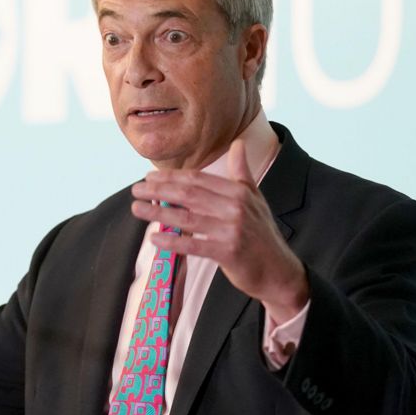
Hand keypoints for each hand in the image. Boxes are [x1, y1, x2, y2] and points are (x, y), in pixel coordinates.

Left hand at [130, 139, 307, 322]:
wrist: (279, 270)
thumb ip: (241, 172)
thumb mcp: (255, 198)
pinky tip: (155, 238)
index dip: (172, 177)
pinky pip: (194, 245)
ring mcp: (232, 230)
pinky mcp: (228, 252)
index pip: (198, 180)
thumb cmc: (262, 234)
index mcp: (239, 192)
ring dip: (159, 212)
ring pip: (187, 218)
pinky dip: (173, 241)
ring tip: (137, 209)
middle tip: (136, 189)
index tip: (150, 176)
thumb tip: (238, 143)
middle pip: (189, 195)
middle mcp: (235, 207)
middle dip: (159, 190)